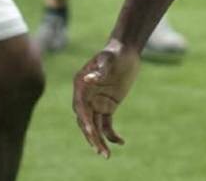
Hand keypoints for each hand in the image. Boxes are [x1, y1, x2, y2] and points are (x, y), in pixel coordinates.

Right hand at [74, 44, 140, 158]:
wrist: (125, 51)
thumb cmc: (114, 52)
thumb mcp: (108, 60)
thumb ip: (99, 71)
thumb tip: (88, 80)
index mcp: (81, 86)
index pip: (80, 107)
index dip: (84, 120)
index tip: (90, 131)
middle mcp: (85, 97)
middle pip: (85, 121)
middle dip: (91, 137)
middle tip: (100, 151)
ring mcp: (96, 103)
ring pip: (95, 127)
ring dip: (99, 141)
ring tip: (107, 155)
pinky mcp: (107, 107)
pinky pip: (106, 124)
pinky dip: (111, 134)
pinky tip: (121, 142)